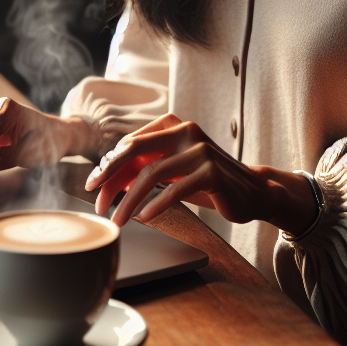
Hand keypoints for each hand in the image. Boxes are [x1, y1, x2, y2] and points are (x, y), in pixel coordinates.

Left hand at [83, 114, 316, 232]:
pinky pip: (175, 189)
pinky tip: (144, 217)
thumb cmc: (207, 181)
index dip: (108, 166)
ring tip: (118, 219)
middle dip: (110, 176)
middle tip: (95, 200)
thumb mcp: (174, 169)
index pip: (131, 143)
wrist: (253, 190)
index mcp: (173, 125)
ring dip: (129, 200)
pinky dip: (156, 204)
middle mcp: (185, 131)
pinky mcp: (212, 171)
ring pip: (152, 173)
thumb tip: (107, 179)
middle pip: (136, 151)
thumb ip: (146, 166)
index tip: (93, 186)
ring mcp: (200, 149)